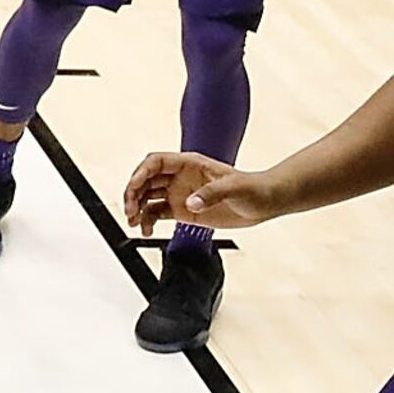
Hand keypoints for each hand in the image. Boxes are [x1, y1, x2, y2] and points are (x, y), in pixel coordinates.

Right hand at [121, 150, 280, 234]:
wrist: (263, 203)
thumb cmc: (253, 188)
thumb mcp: (235, 187)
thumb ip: (212, 193)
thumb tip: (190, 203)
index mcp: (189, 163)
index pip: (156, 162)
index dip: (141, 172)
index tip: (135, 186)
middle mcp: (179, 177)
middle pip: (146, 179)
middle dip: (133, 193)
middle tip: (130, 210)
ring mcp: (180, 194)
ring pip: (147, 197)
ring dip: (136, 208)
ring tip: (133, 222)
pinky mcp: (183, 211)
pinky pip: (157, 214)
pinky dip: (147, 221)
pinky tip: (146, 230)